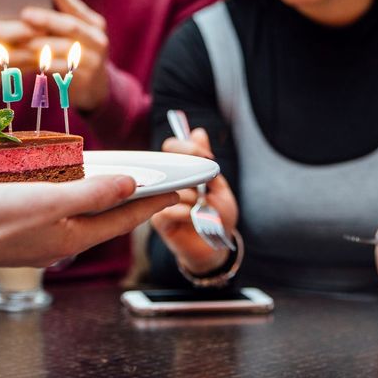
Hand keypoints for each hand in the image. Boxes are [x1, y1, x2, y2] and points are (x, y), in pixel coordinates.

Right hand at [0, 176, 177, 287]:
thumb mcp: (48, 200)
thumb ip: (91, 193)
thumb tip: (130, 185)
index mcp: (72, 237)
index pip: (124, 217)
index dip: (153, 201)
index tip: (179, 188)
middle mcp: (59, 242)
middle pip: (106, 219)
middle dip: (132, 202)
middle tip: (157, 185)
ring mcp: (38, 240)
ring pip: (81, 217)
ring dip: (103, 201)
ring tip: (121, 184)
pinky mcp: (17, 232)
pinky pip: (57, 214)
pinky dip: (73, 200)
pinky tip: (69, 189)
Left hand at [19, 0, 109, 110]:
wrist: (96, 89)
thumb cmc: (78, 54)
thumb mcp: (78, 35)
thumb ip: (62, 20)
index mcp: (95, 25)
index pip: (78, 8)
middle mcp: (98, 41)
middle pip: (70, 26)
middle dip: (46, 19)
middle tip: (24, 14)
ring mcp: (93, 61)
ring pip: (62, 48)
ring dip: (39, 43)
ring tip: (19, 38)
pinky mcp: (83, 79)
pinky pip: (58, 68)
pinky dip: (40, 63)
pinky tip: (25, 59)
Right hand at [149, 129, 238, 275]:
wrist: (217, 246)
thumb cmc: (216, 215)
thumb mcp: (219, 185)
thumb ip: (207, 162)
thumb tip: (198, 132)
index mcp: (179, 171)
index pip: (172, 147)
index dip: (187, 146)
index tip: (206, 156)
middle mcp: (166, 184)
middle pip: (167, 162)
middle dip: (192, 172)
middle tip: (205, 185)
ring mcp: (158, 201)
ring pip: (173, 187)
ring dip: (194, 197)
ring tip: (202, 207)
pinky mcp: (159, 221)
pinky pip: (170, 209)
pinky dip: (188, 212)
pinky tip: (195, 218)